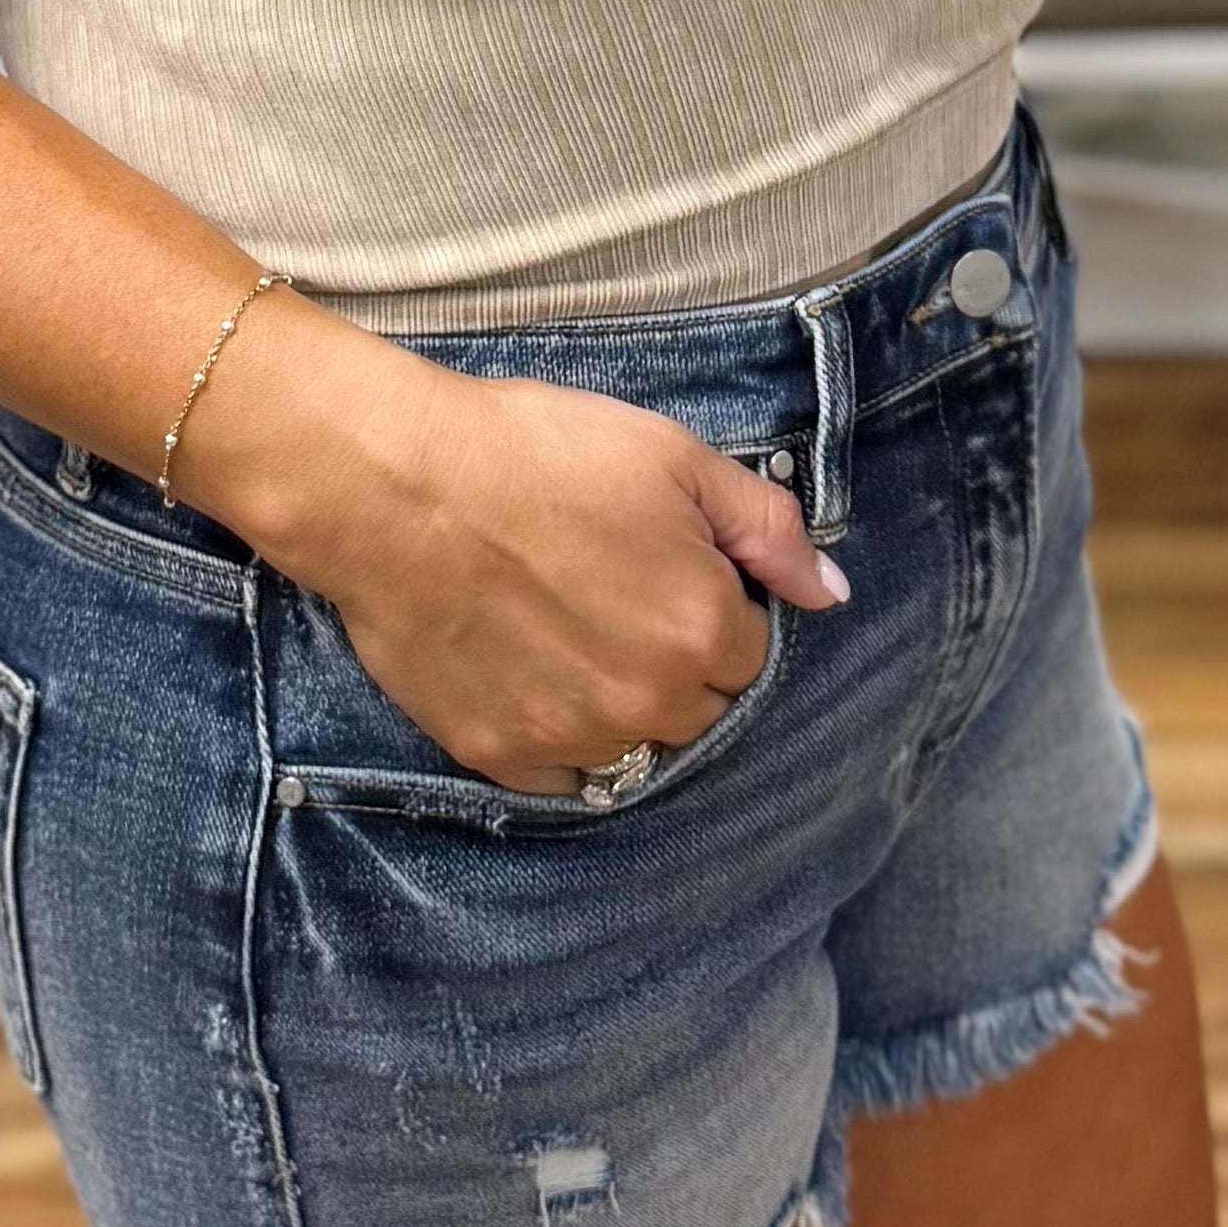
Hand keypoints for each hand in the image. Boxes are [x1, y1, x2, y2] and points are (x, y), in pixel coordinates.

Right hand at [266, 353, 850, 797]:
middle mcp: (648, 702)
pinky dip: (559, 735)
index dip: (713, 603)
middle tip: (611, 591)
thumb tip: (831, 592)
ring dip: (620, 703)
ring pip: (632, 746)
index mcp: (703, 630)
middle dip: (674, 660)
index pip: (750, 651)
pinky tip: (528, 670)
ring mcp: (573, 738)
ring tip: (567, 629)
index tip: (664, 566)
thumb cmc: (534, 452)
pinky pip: (562, 774)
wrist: (396, 483)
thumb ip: (767, 527)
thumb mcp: (672, 456)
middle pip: (697, 709)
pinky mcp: (501, 757)